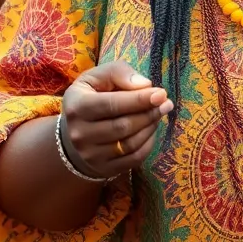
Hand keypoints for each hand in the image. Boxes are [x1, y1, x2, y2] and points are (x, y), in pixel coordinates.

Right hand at [60, 62, 171, 179]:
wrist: (76, 130)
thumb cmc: (92, 96)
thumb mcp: (98, 77)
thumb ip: (119, 73)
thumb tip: (145, 85)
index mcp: (77, 106)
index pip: (112, 105)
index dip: (139, 99)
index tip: (161, 93)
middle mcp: (80, 134)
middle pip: (123, 126)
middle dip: (149, 113)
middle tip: (166, 103)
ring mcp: (90, 155)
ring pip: (130, 144)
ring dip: (150, 127)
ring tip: (159, 113)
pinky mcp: (103, 169)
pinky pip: (134, 159)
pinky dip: (149, 144)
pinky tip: (151, 130)